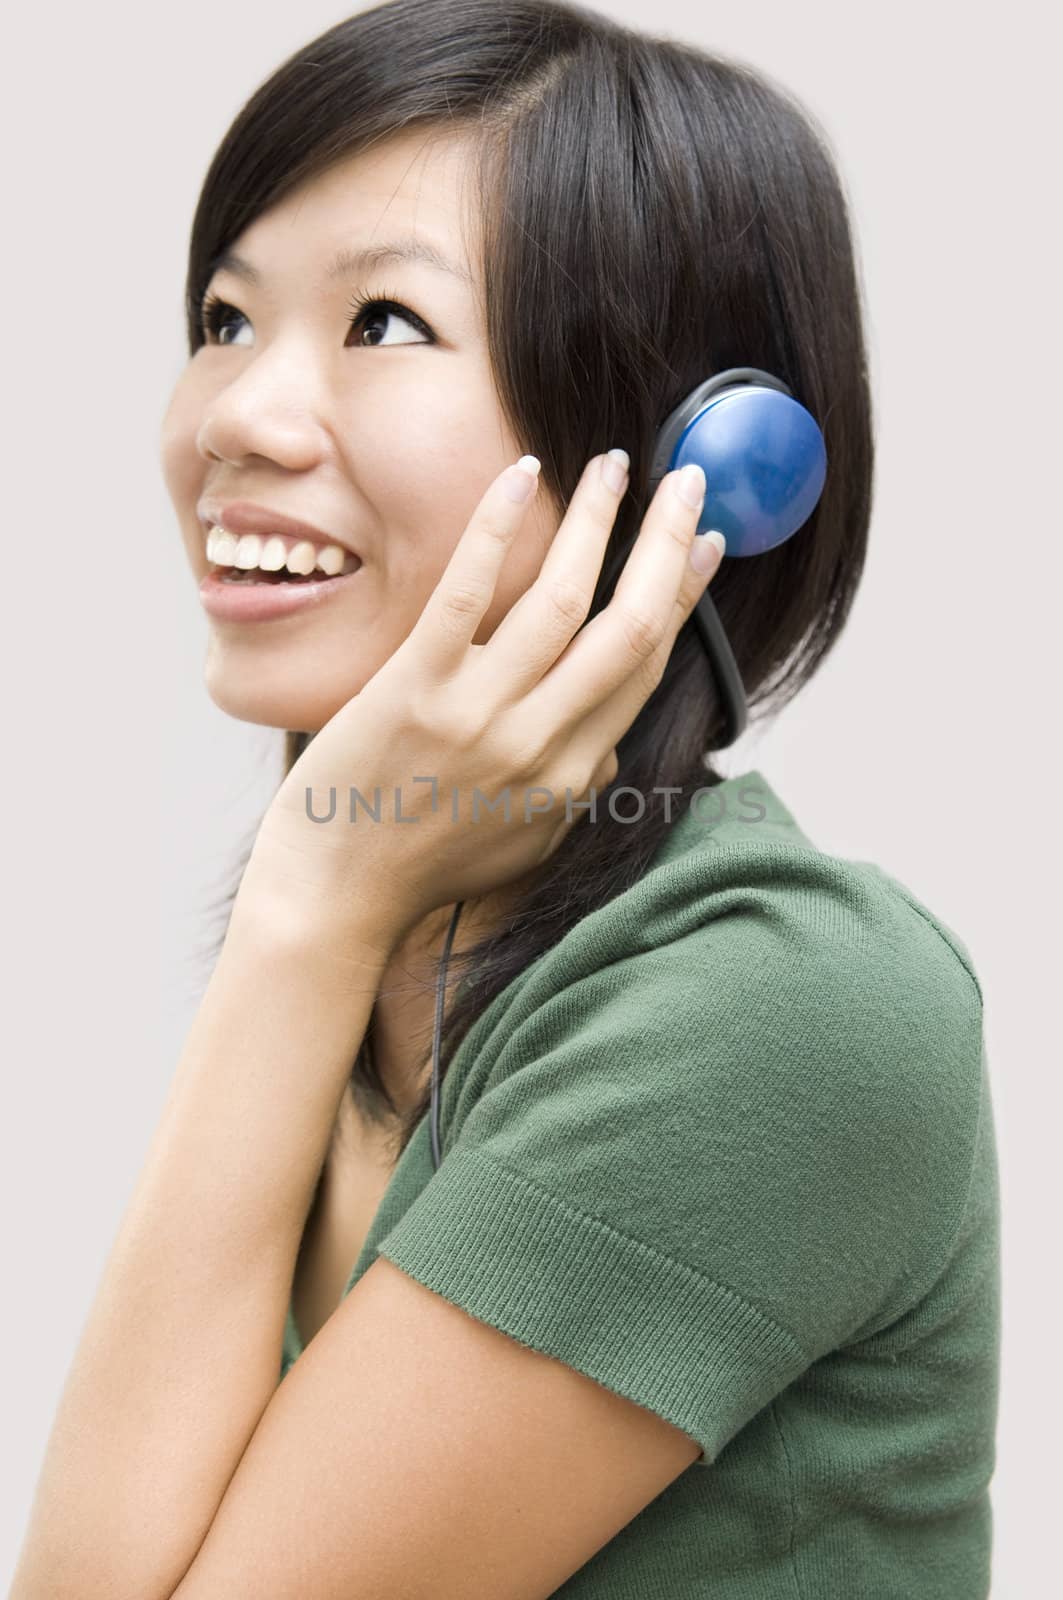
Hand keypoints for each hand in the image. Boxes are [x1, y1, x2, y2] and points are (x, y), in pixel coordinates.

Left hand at [249, 450, 723, 949]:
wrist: (336, 896)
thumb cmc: (425, 865)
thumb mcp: (528, 838)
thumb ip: (577, 782)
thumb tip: (610, 734)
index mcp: (573, 774)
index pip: (646, 667)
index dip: (683, 598)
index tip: (705, 544)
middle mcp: (538, 742)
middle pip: (628, 627)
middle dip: (666, 546)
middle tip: (690, 480)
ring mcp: (477, 714)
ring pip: (561, 600)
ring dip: (597, 521)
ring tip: (617, 463)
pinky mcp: (413, 690)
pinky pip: (466, 594)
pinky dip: (497, 530)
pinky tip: (524, 476)